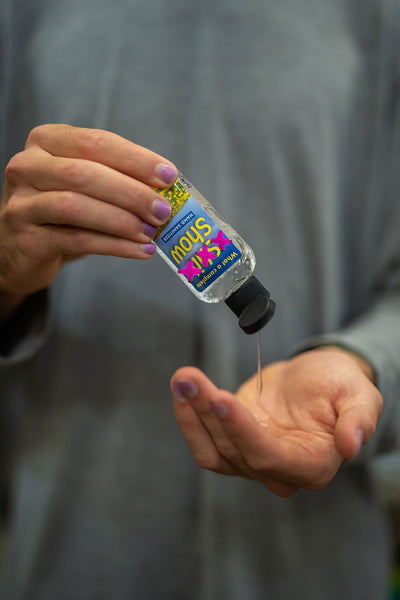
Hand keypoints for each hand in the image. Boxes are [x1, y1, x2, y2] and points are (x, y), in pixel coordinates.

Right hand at [0, 124, 176, 301]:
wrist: (21, 249)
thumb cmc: (61, 212)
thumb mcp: (85, 185)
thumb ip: (117, 179)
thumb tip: (165, 189)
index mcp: (47, 141)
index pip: (96, 142)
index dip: (135, 159)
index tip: (169, 175)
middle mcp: (28, 166)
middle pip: (85, 173)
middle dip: (131, 192)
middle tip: (163, 210)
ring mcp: (22, 203)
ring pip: (75, 206)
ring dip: (122, 220)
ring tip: (152, 232)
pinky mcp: (27, 239)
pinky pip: (76, 240)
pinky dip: (114, 246)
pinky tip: (140, 250)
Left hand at [171, 348, 382, 496]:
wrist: (318, 379)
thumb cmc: (341, 386)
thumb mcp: (360, 395)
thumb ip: (358, 419)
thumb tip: (352, 446)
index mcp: (311, 465)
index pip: (268, 456)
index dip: (241, 430)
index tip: (220, 398)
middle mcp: (278, 471)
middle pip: (234, 451)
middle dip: (207, 412)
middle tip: (187, 377)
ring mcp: (251, 459)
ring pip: (213, 447)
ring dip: (192, 412)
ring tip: (182, 377)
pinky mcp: (233, 443)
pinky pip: (205, 438)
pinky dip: (189, 416)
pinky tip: (181, 388)